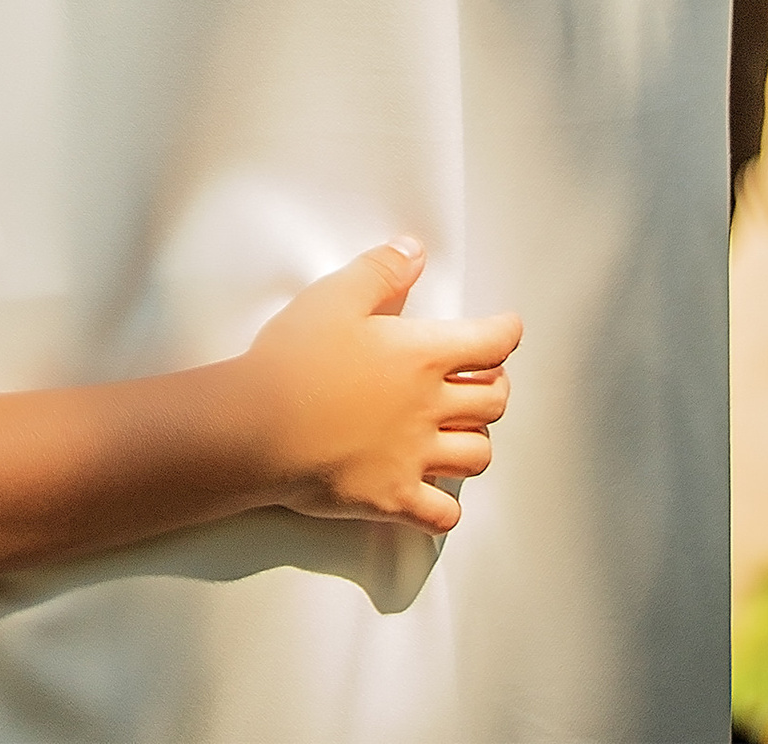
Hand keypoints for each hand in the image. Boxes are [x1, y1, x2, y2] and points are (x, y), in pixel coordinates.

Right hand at [244, 242, 519, 534]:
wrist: (259, 425)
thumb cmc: (294, 359)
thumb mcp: (333, 296)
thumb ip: (380, 271)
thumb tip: (415, 251)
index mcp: (420, 356)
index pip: (489, 344)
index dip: (505, 333)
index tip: (508, 328)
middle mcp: (429, 408)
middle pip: (493, 401)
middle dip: (496, 385)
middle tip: (485, 377)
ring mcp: (415, 458)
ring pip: (477, 456)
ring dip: (476, 439)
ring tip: (461, 428)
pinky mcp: (394, 498)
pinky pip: (443, 515)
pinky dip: (447, 506)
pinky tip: (435, 491)